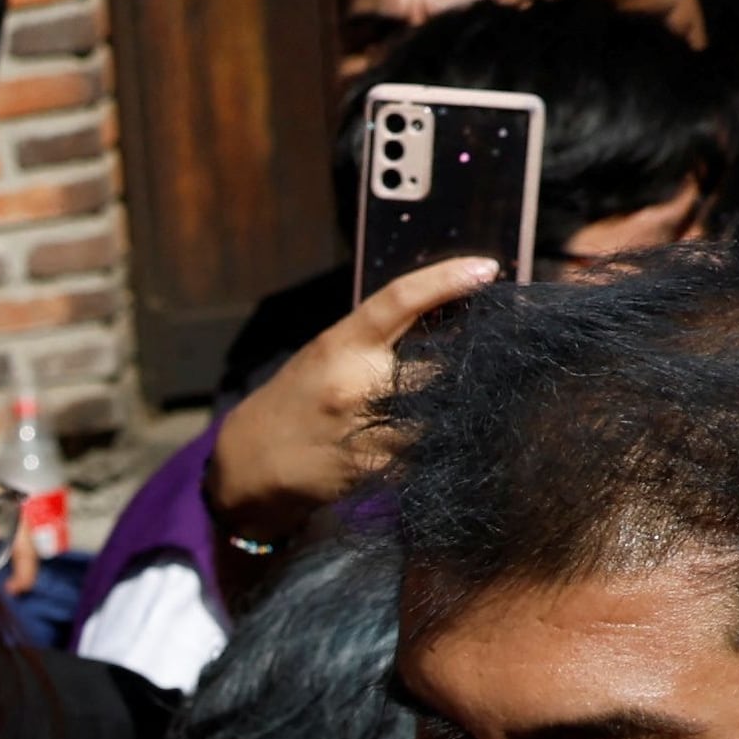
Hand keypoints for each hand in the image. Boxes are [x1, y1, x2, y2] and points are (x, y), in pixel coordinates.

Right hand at [207, 253, 494, 550]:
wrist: (249, 464)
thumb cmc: (296, 400)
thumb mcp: (327, 354)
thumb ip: (377, 339)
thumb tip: (447, 315)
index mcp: (342, 345)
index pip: (399, 299)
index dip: (446, 280)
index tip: (487, 268)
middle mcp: (355, 384)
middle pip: (439, 367)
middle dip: (465, 366)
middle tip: (489, 359)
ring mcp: (365, 429)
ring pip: (440, 415)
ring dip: (457, 412)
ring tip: (467, 406)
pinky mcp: (374, 469)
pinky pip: (426, 454)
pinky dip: (438, 446)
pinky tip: (440, 443)